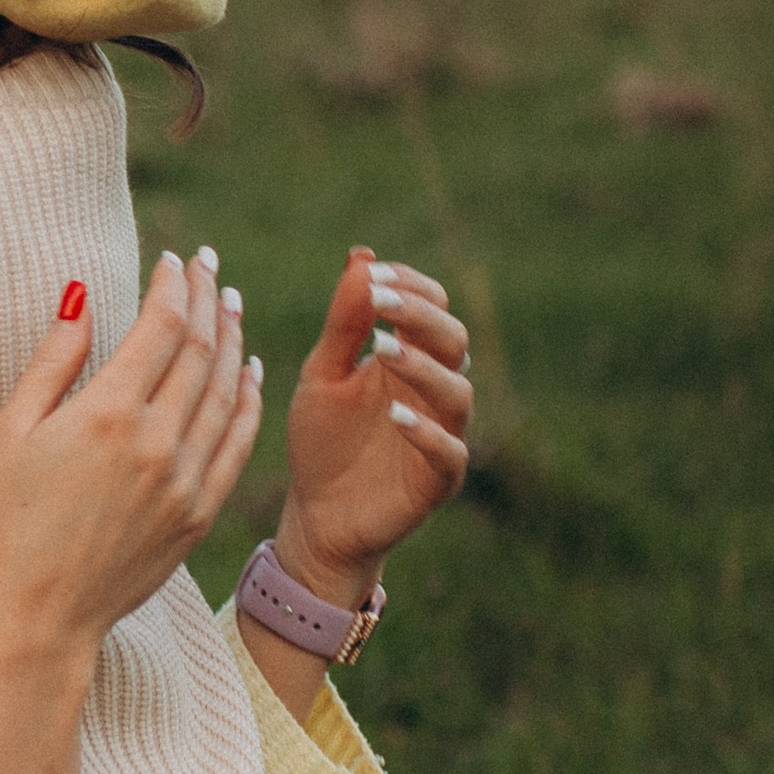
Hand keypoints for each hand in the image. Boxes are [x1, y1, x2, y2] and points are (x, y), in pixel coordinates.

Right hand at [0, 246, 261, 672]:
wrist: (38, 617)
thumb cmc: (6, 523)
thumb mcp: (9, 434)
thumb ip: (52, 363)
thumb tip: (81, 298)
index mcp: (105, 414)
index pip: (161, 325)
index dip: (173, 285)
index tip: (174, 262)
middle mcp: (156, 442)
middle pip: (201, 348)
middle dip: (207, 298)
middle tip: (209, 268)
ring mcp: (185, 480)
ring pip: (226, 390)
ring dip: (233, 339)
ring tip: (229, 305)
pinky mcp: (198, 513)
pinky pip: (238, 441)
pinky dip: (248, 399)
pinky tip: (248, 371)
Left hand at [273, 249, 470, 608]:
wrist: (316, 516)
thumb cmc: (321, 442)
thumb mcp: (322, 375)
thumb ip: (342, 323)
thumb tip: (360, 256)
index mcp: (409, 358)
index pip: (431, 305)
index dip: (409, 287)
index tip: (373, 275)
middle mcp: (433, 391)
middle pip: (453, 339)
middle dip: (419, 315)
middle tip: (380, 301)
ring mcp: (441, 434)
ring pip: (457, 391)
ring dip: (423, 367)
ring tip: (383, 352)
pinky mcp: (437, 480)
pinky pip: (449, 453)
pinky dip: (427, 433)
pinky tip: (396, 416)